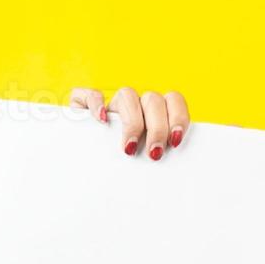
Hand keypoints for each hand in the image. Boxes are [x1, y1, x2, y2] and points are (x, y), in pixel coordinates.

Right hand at [68, 86, 189, 160]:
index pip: (174, 99)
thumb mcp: (151, 160)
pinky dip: (96, 104)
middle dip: (157, 128)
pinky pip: (91, 94)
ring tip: (130, 147)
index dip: (178, 117)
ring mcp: (113, 104)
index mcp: (157, 112)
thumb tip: (176, 167)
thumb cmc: (130, 166)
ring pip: (127, 94)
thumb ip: (164, 153)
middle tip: (154, 153)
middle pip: (153, 99)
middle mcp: (137, 104)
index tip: (175, 141)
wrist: (91, 169)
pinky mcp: (86, 105)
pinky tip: (101, 120)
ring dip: (133, 121)